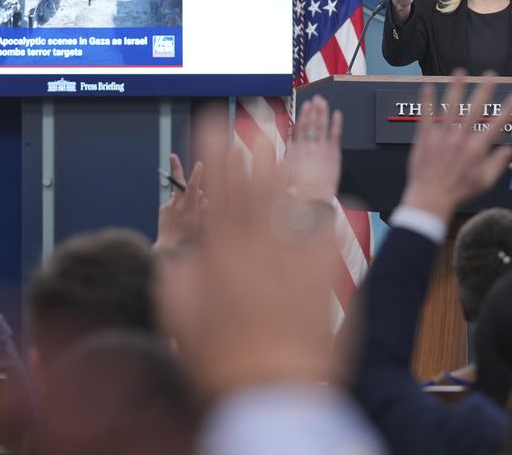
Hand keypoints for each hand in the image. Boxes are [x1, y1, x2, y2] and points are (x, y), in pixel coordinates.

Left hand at [153, 153, 204, 253]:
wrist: (168, 250)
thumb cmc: (188, 240)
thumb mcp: (202, 226)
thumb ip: (204, 209)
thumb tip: (204, 197)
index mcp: (188, 208)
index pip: (192, 187)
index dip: (196, 174)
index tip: (199, 164)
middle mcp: (177, 204)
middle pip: (177, 181)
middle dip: (176, 167)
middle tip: (172, 155)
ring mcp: (168, 206)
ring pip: (178, 193)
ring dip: (183, 195)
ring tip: (187, 212)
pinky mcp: (162, 209)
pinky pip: (173, 203)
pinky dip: (178, 207)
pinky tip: (179, 218)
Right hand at [159, 106, 337, 396]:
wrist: (274, 389)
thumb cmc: (222, 357)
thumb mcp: (179, 312)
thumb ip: (178, 273)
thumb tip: (181, 252)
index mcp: (221, 250)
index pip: (217, 186)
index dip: (214, 149)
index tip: (213, 123)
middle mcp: (259, 244)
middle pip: (259, 182)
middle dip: (256, 147)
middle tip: (257, 122)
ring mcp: (295, 255)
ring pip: (297, 197)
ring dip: (295, 167)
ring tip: (298, 143)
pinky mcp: (324, 272)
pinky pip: (329, 230)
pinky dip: (329, 210)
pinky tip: (333, 195)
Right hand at [286, 94, 341, 202]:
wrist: (312, 197)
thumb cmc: (298, 190)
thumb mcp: (283, 174)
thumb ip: (282, 161)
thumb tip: (279, 154)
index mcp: (296, 149)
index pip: (300, 127)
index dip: (303, 115)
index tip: (305, 105)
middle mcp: (308, 145)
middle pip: (311, 123)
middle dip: (314, 109)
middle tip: (316, 99)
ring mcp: (321, 147)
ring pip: (322, 125)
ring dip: (323, 112)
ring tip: (324, 102)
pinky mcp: (333, 153)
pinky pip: (335, 134)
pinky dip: (337, 123)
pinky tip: (338, 114)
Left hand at [400, 70, 511, 220]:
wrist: (431, 199)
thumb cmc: (459, 192)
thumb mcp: (484, 181)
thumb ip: (498, 163)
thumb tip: (509, 149)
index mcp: (477, 149)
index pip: (497, 123)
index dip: (509, 108)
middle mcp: (461, 139)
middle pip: (475, 109)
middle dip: (484, 89)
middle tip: (491, 74)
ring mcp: (442, 137)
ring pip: (450, 107)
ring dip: (456, 88)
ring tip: (460, 72)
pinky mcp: (425, 139)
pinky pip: (426, 116)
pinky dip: (426, 101)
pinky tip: (427, 86)